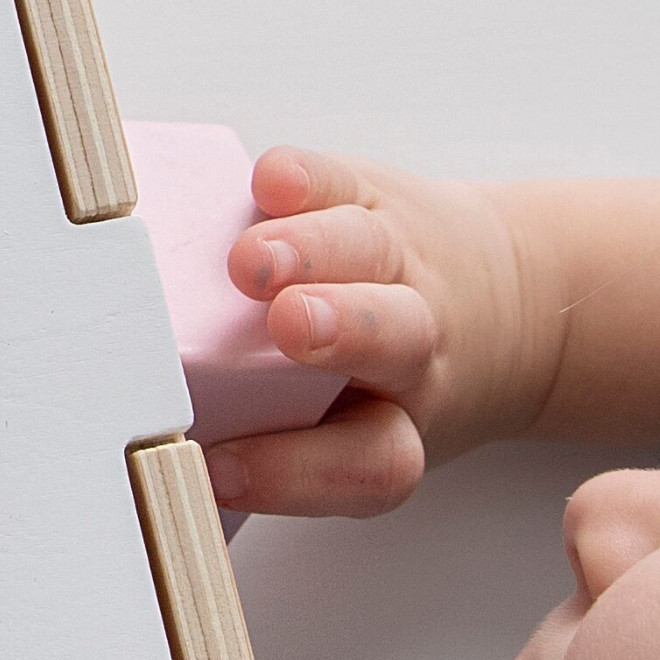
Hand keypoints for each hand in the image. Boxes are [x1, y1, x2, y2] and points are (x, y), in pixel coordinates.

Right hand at [211, 147, 557, 516]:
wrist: (495, 304)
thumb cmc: (391, 385)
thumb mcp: (356, 444)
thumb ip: (276, 457)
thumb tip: (163, 481)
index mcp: (397, 425)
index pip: (371, 463)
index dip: (296, 473)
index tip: (221, 472)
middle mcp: (408, 345)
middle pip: (393, 340)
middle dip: (342, 328)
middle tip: (291, 327)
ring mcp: (394, 260)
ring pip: (364, 249)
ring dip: (310, 250)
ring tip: (254, 258)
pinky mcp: (370, 194)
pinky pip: (340, 180)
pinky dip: (305, 177)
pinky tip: (271, 183)